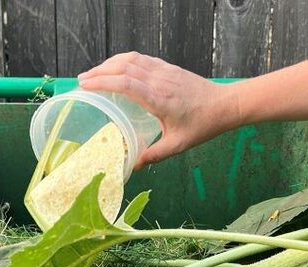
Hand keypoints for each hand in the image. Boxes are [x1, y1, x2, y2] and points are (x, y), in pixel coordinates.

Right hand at [78, 52, 242, 166]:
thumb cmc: (203, 125)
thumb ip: (155, 155)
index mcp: (159, 99)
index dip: (103, 82)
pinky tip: (116, 68)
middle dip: (99, 71)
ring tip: (94, 73)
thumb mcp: (178, 144)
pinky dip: (124, 60)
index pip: (125, 83)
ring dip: (110, 64)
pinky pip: (141, 58)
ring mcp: (164, 71)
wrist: (225, 104)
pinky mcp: (168, 67)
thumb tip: (134, 166)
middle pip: (123, 67)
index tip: (86, 86)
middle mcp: (159, 80)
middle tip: (82, 81)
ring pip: (131, 59)